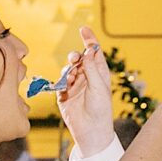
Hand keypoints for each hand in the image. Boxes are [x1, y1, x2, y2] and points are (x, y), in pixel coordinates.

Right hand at [57, 26, 111, 156]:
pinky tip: (67, 85)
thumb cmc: (101, 110)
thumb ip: (91, 69)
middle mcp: (87, 78)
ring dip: (69, 70)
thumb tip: (87, 51)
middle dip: (75, 56)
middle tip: (74, 59)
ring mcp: (75, 86)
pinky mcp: (64, 94)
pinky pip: (60, 82)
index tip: (84, 29)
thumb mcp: (99, 87)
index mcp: (100, 75)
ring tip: (72, 76)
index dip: (89, 41)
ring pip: (68, 69)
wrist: (91, 131)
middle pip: (79, 59)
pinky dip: (62, 81)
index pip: (94, 54)